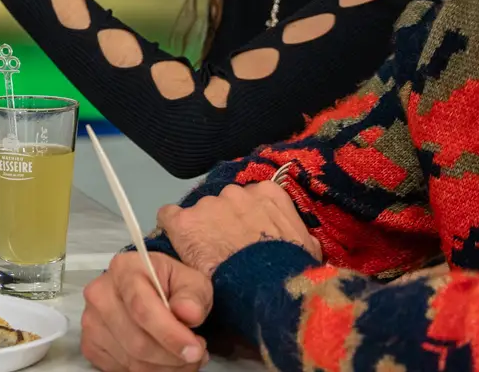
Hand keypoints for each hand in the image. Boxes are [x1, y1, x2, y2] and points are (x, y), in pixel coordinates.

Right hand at [79, 251, 214, 370]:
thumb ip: (193, 295)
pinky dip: (148, 371)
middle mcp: (101, 294)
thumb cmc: (168, 284)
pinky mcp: (91, 344)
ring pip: (132, 361)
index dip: (170, 334)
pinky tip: (162, 359)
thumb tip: (188, 312)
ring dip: (165, 367)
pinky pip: (122, 369)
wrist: (151, 289)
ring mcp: (92, 321)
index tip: (194, 348)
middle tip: (195, 353)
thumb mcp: (192, 281)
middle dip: (173, 357)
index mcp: (124, 270)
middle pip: (137, 342)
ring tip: (183, 356)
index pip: (142, 308)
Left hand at [156, 182, 321, 278]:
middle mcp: (236, 191)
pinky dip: (173, 229)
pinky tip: (180, 245)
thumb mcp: (309, 248)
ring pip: (198, 213)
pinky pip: (169, 217)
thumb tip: (302, 240)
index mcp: (268, 193)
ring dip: (201, 230)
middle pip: (222, 204)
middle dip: (222, 223)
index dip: (244, 219)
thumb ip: (300, 235)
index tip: (244, 237)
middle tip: (226, 250)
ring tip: (206, 256)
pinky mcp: (185, 221)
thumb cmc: (291, 270)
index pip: (250, 199)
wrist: (268, 287)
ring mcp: (208, 204)